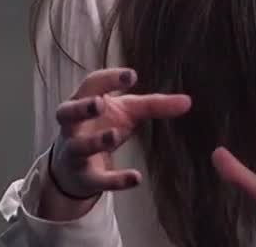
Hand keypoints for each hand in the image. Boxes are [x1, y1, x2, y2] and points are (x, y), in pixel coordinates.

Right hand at [45, 67, 191, 202]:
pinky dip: (115, 180)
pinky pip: (97, 179)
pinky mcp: (85, 177)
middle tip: (98, 103)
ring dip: (95, 141)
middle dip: (81, 108)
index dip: (109, 79)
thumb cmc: (103, 126)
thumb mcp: (128, 113)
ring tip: (114, 135)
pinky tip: (136, 178)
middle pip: (67, 113)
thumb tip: (188, 101)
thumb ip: (155, 105)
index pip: (91, 84)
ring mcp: (75, 151)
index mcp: (83, 100)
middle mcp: (73, 125)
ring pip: (78, 147)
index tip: (132, 76)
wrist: (75, 167)